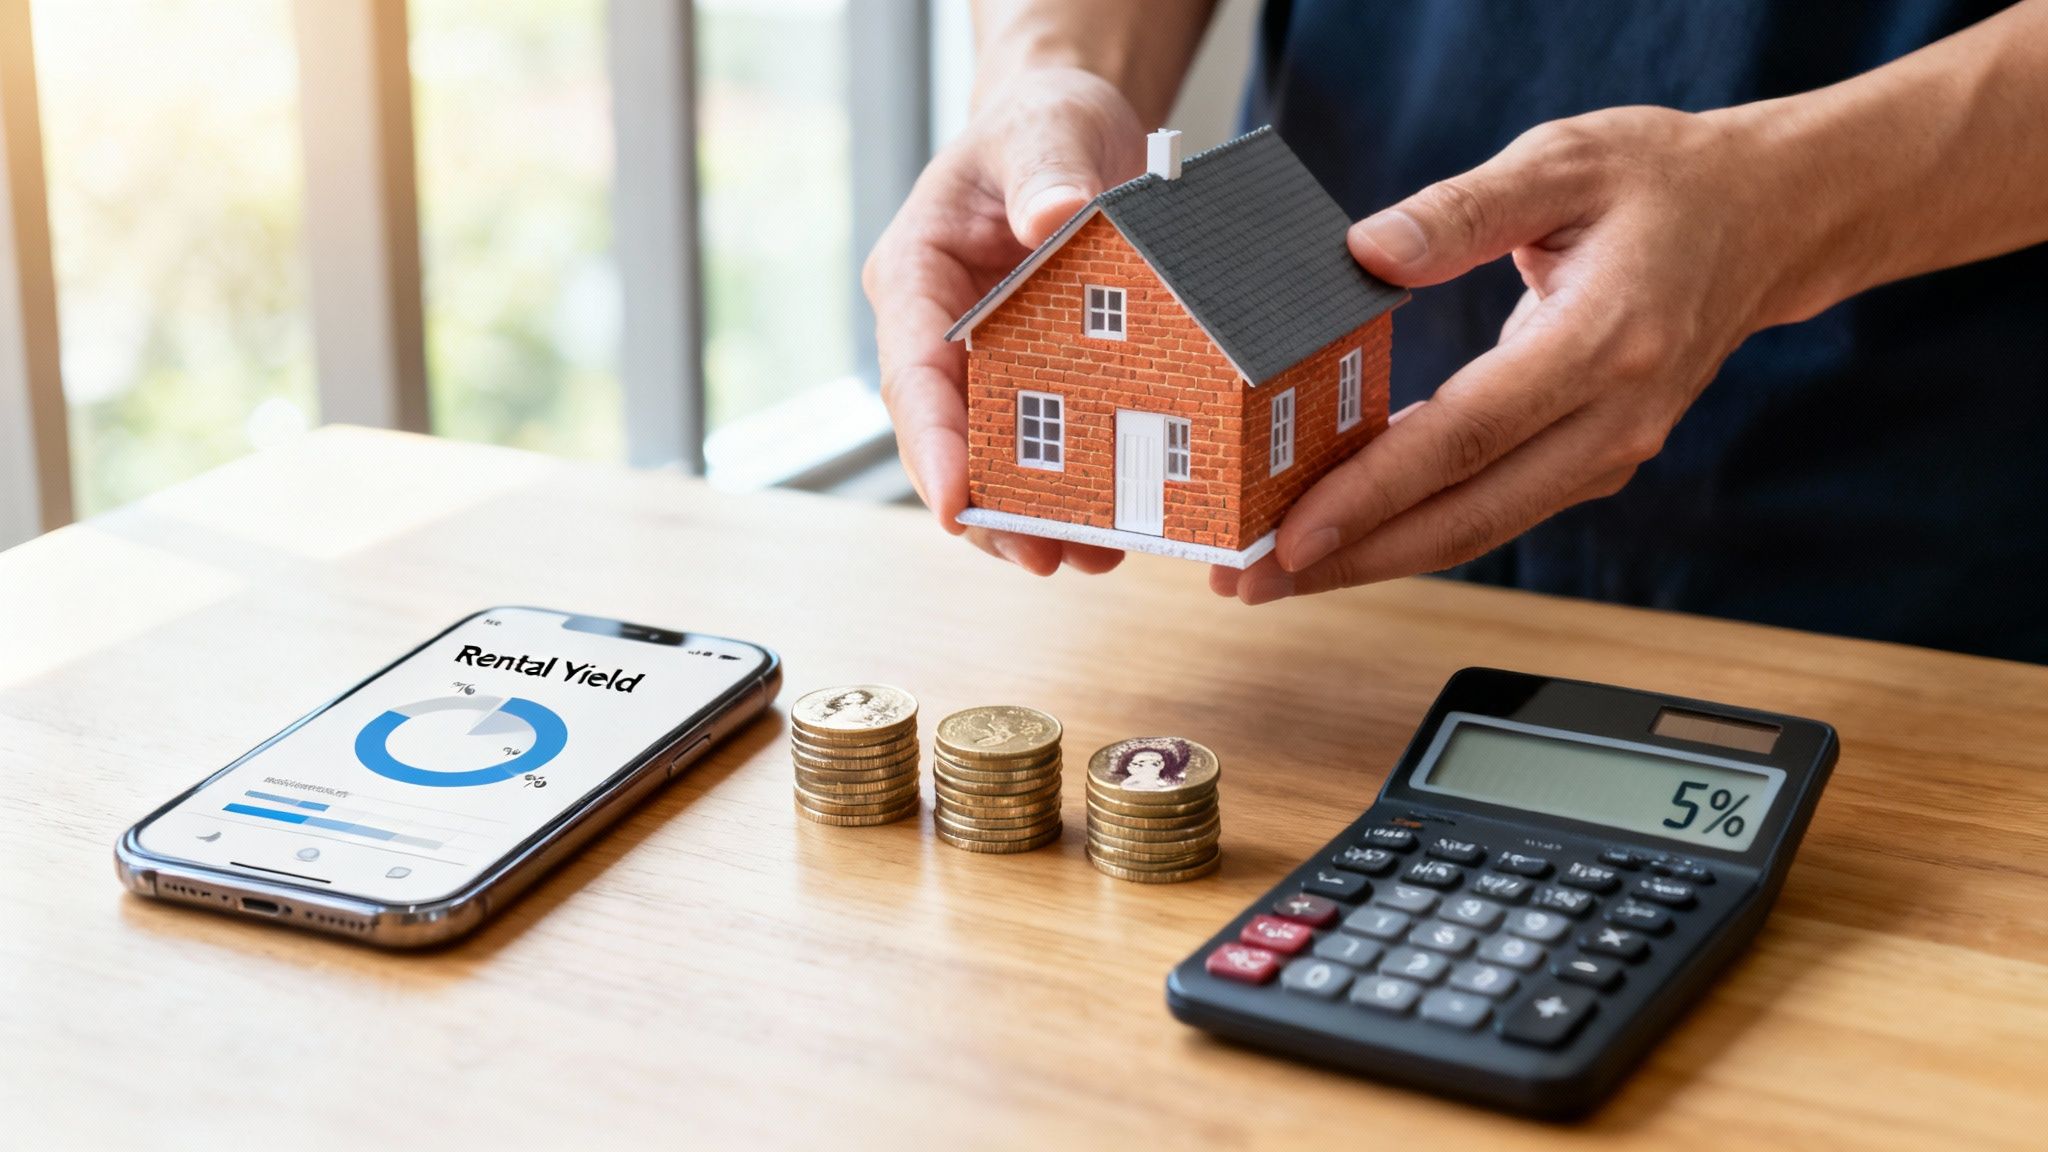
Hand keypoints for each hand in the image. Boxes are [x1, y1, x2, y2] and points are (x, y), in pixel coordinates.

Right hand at [862, 68, 1144, 575]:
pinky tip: (1115, 529)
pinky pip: (1041, 447)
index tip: (956, 504)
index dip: (932, 445)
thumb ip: (1045, 170)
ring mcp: (983, 366)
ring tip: (1089, 558)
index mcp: (917, 277)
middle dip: (989, 509)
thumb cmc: (1044, 124)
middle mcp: (937, 334)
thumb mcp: (1048, 129)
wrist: (1073, 134)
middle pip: (947, 440)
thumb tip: (1054, 215)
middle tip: (1041, 559)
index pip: (911, 373)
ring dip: (1033, 518)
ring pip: (992, 459)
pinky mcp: (1031, 382)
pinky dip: (1071, 491)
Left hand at [1212, 106, 1821, 602]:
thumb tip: (1368, 250)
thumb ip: (1461, 209)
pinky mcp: (1596, 463)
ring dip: (1376, 559)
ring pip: (1478, 530)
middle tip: (1251, 583)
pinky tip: (1347, 535)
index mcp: (1603, 341)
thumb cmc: (1664, 182)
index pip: (1466, 438)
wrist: (1768, 219)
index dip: (1373, 493)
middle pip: (1466, 516)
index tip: (1292, 535)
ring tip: (1276, 575)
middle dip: (1351, 559)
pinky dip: (1418, 530)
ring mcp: (1612, 451)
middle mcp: (1614, 417)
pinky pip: (1494, 510)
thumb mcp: (1562, 160)